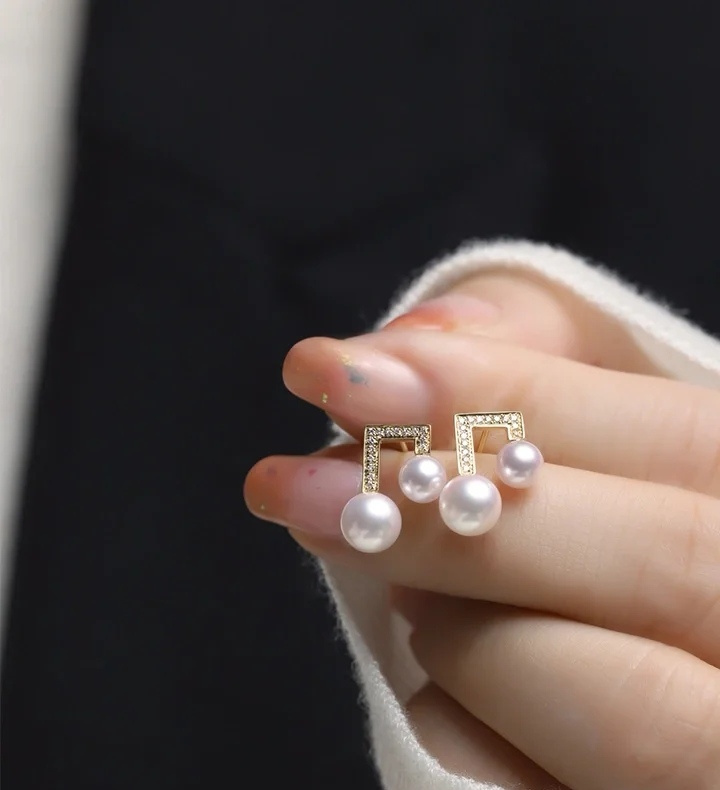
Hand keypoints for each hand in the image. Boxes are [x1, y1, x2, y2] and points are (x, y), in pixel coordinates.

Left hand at [244, 272, 719, 788]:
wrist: (656, 674)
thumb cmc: (624, 538)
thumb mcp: (609, 434)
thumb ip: (540, 356)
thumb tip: (411, 341)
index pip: (683, 443)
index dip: (507, 395)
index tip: (341, 372)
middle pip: (659, 563)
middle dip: (452, 512)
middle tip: (300, 485)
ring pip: (623, 703)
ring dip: (467, 633)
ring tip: (412, 596)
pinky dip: (466, 729)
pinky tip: (456, 688)